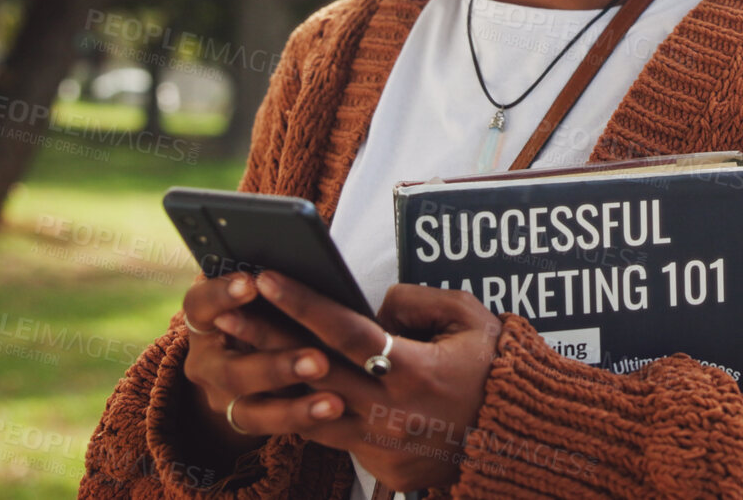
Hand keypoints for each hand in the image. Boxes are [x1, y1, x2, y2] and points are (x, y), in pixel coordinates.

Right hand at [177, 271, 350, 458]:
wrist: (240, 353)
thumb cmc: (258, 304)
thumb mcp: (256, 289)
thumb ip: (276, 272)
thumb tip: (320, 242)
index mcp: (203, 319)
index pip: (200, 304)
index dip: (222, 294)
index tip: (251, 282)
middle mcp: (205, 361)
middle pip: (231, 369)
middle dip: (276, 365)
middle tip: (318, 359)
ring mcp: (221, 397)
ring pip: (250, 409)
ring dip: (294, 406)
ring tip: (334, 401)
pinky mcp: (243, 421)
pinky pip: (270, 428)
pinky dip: (303, 420)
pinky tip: (334, 411)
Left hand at [257, 275, 503, 492]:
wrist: (517, 438)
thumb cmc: (496, 370)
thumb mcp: (470, 319)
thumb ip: (419, 301)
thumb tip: (375, 307)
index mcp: (413, 368)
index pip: (344, 329)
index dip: (301, 302)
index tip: (266, 278)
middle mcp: (389, 409)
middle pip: (312, 368)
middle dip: (264, 336)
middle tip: (225, 311)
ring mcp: (380, 442)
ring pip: (309, 408)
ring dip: (272, 376)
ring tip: (237, 350)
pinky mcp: (377, 464)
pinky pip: (330, 434)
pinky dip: (303, 410)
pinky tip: (277, 387)